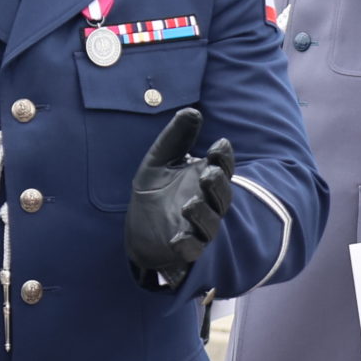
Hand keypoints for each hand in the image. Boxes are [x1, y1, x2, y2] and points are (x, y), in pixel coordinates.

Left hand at [124, 109, 234, 289]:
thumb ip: (175, 138)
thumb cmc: (156, 190)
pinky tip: (177, 240)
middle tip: (208, 173)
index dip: (223, 157)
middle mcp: (207, 203)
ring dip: (203, 214)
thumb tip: (192, 110)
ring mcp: (197, 227)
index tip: (219, 145)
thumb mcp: (159, 160)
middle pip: (221, 195)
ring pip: (209, 223)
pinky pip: (192, 249)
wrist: (138, 229)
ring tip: (190, 204)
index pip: (222, 167)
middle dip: (217, 184)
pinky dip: (188, 246)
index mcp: (205, 179)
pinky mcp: (183, 248)